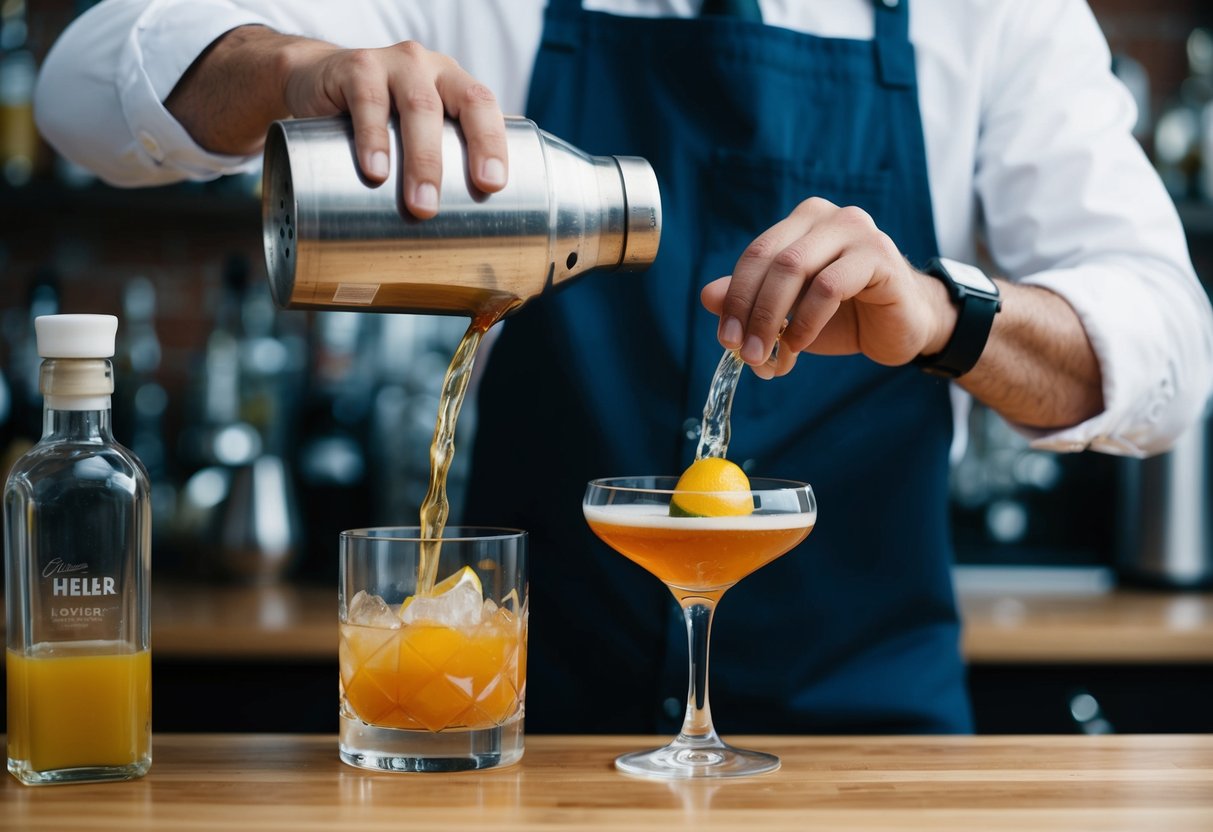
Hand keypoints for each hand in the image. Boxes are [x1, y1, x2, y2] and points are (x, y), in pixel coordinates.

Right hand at [281, 38, 507, 217]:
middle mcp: (428, 68)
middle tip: (442, 207)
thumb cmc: (379, 117)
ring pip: (416, 108)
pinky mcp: (355, 67)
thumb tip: (462, 228)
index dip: (492, 142)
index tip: (493, 185)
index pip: (482, 106)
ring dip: (419, 160)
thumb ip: (437, 159)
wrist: (315, 81)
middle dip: (450, 163)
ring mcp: (393, 64)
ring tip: (417, 203)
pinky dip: (373, 138)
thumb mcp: (413, 130)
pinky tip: (375, 170)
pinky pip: (368, 101)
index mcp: (453, 83)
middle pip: (450, 109)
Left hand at [700, 197, 956, 378]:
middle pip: (770, 260)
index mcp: (802, 222)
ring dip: (773, 319)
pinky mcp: (878, 256)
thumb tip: (708, 296)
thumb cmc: (845, 317)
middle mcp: (828, 217)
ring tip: (768, 356)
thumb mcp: (789, 312)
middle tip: (743, 352)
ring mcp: (856, 231)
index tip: (725, 338)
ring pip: (794, 269)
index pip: (755, 254)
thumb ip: (750, 299)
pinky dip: (806, 321)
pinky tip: (800, 345)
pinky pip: (828, 286)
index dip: (735, 298)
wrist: (904, 328)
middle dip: (749, 311)